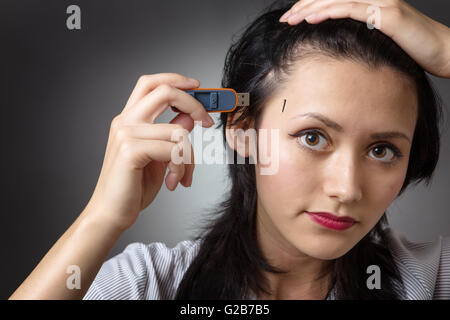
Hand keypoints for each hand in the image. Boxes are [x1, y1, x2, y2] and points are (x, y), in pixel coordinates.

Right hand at [84, 73, 213, 231]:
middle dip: (193, 104)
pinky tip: (174, 182)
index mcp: (129, 119)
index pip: (150, 83)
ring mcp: (125, 134)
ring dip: (189, 157)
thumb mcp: (159, 157)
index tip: (197, 87)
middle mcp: (124, 121)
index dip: (175, 80)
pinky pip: (172, 150)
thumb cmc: (133, 186)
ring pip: (177, 131)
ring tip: (182, 176)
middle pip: (164, 92)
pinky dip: (181, 167)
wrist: (110, 213)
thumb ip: (171, 135)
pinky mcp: (130, 150)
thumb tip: (190, 118)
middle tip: (207, 122)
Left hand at [279, 0, 449, 77]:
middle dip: (304, 6)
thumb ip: (360, 38)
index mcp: (371, 3)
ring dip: (310, 8)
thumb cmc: (413, 50)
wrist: (444, 52)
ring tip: (291, 18)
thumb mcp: (380, 42)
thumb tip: (338, 47)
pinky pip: (351, 9)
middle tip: (285, 19)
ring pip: (337, 0)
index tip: (292, 18)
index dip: (311, 5)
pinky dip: (329, 12)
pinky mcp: (387, 15)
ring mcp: (381, 3)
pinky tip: (311, 18)